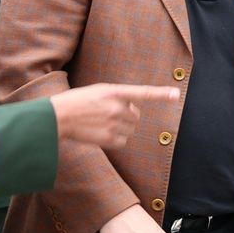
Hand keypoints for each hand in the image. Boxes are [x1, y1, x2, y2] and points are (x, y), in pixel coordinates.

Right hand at [51, 84, 178, 147]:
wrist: (57, 117)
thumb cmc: (77, 101)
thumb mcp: (98, 91)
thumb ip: (118, 97)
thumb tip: (134, 111)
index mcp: (114, 91)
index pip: (143, 92)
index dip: (161, 94)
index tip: (176, 94)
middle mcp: (117, 107)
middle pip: (136, 116)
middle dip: (127, 116)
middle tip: (108, 114)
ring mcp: (113, 124)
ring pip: (130, 129)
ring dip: (121, 127)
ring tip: (101, 123)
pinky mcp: (109, 139)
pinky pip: (123, 141)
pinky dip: (116, 139)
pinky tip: (101, 133)